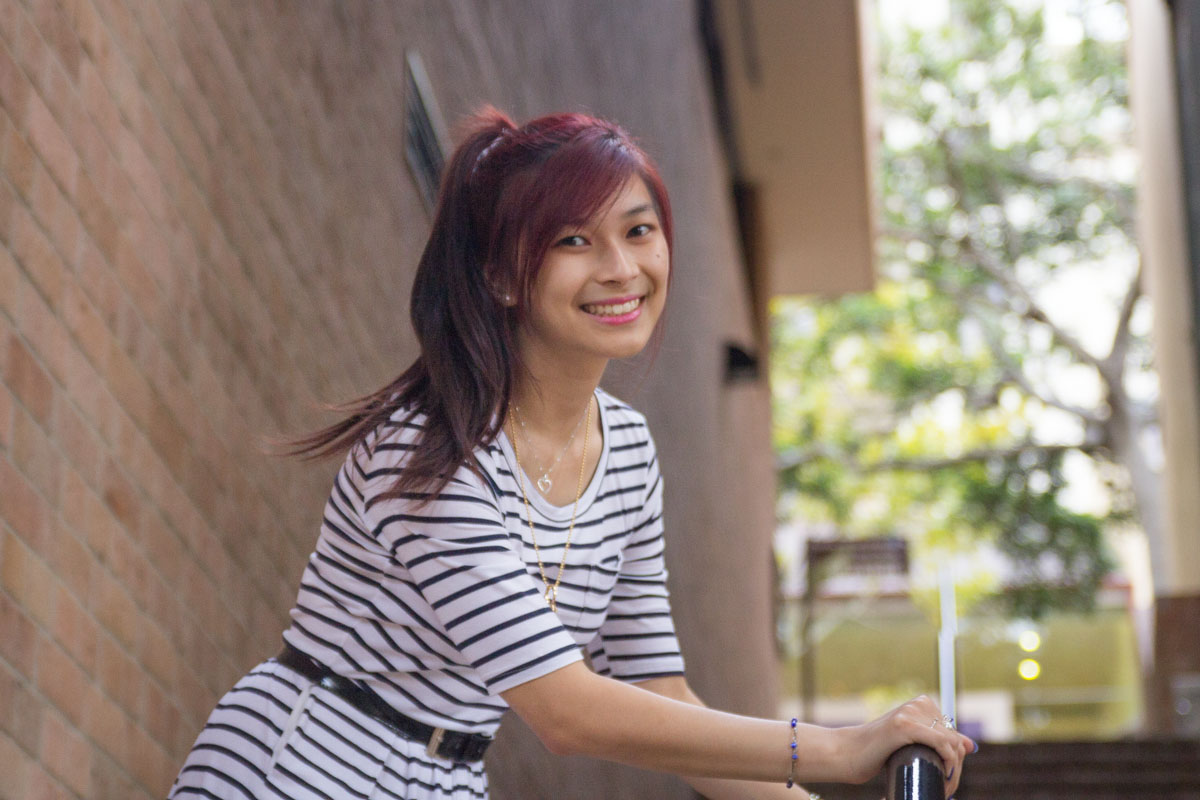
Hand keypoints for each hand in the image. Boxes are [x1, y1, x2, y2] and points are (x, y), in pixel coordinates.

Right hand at [835, 695, 974, 796]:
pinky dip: (948, 761)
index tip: (947, 778)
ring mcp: (909, 712)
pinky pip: (941, 742)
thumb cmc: (877, 752)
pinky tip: (943, 774)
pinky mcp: (903, 725)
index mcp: (921, 704)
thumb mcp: (912, 744)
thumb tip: (970, 746)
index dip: (957, 759)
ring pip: (951, 744)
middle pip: (954, 740)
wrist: (847, 754)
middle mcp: (917, 704)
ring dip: (953, 770)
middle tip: (946, 787)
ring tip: (942, 786)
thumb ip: (937, 740)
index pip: (954, 734)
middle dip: (955, 767)